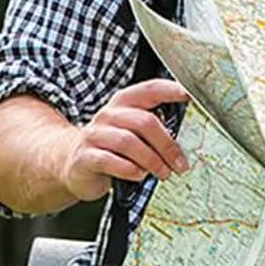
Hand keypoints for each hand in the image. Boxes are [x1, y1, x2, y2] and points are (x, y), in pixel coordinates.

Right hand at [59, 79, 192, 201]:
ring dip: (151, 160)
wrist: (74, 165)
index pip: (149, 89)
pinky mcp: (85, 157)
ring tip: (163, 173)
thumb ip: (155, 129)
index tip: (190, 96)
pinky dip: (130, 170)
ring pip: (128, 142)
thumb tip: (187, 140)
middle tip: (180, 164)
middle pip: (143, 122)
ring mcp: (94, 135)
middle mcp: (108, 115)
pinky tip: (139, 176)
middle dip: (166, 145)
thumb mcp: (133, 133)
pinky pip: (110, 161)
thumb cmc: (113, 148)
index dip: (170, 90)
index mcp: (124, 103)